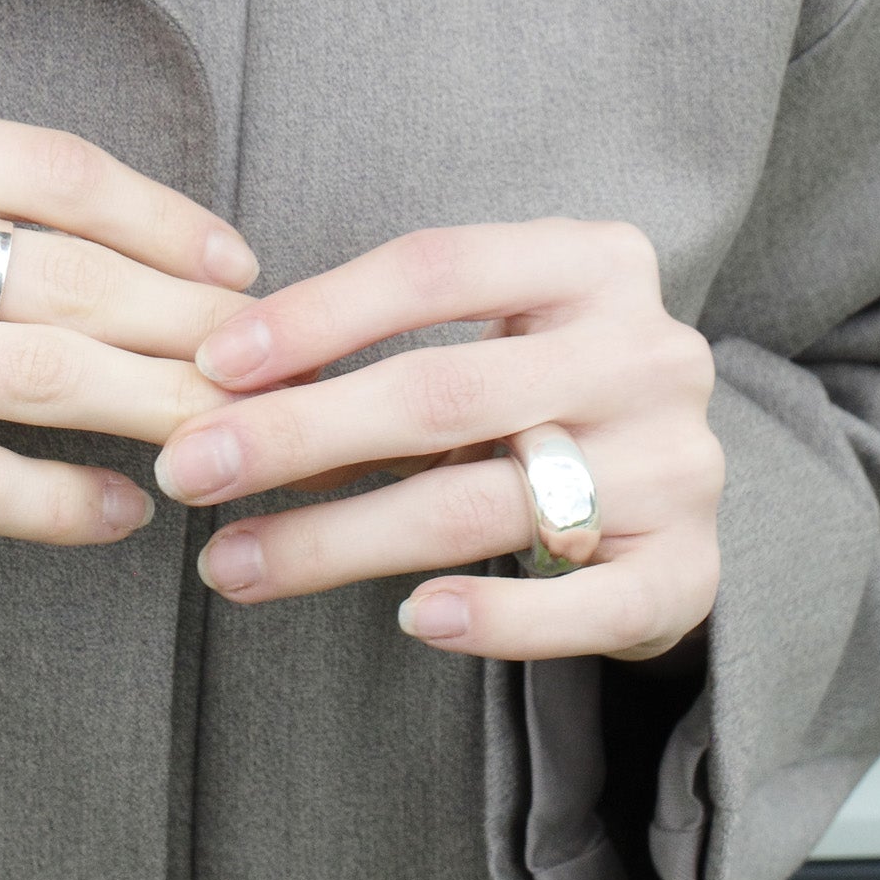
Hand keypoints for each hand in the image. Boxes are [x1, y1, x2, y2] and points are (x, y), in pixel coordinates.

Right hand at [0, 99, 254, 612]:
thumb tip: (157, 246)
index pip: (47, 168)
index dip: (163, 218)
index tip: (242, 266)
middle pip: (59, 274)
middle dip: (186, 322)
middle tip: (270, 362)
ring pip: (34, 373)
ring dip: (155, 406)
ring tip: (230, 432)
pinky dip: (63, 501)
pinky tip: (123, 509)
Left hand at [154, 220, 721, 662]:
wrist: (673, 479)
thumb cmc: (538, 387)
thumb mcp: (485, 336)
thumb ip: (383, 350)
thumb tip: (222, 383)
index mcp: (596, 260)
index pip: (437, 268)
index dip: (318, 313)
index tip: (211, 363)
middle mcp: (648, 352)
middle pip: (444, 391)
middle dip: (297, 434)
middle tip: (188, 471)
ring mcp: (677, 463)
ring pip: (482, 503)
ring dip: (338, 540)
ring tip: (231, 565)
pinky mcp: (690, 569)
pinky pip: (581, 606)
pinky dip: (494, 617)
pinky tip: (411, 619)